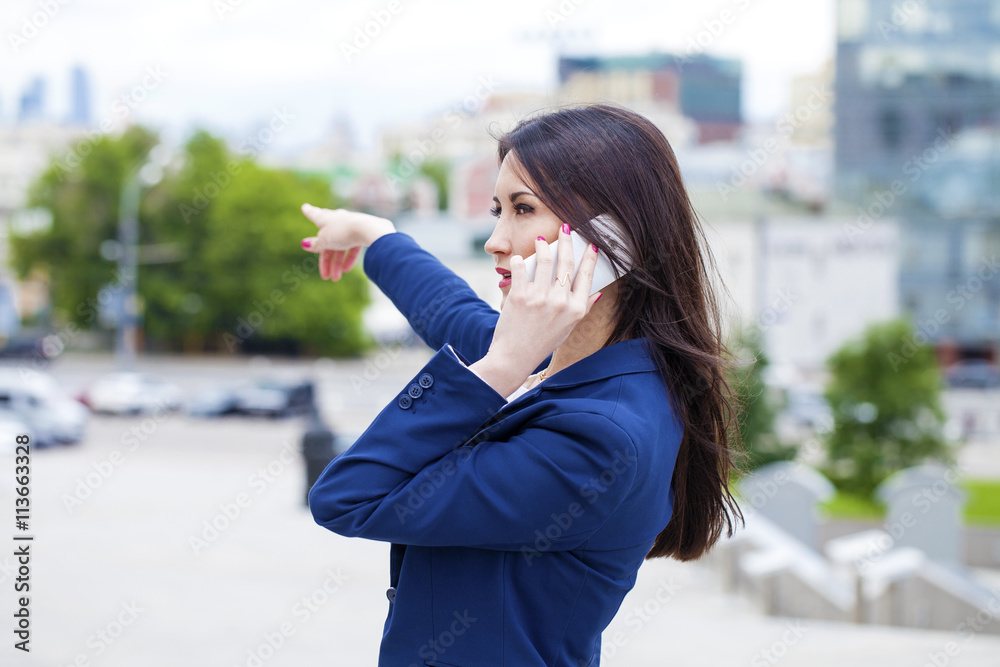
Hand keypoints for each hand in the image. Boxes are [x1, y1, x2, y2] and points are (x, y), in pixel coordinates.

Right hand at [299, 203, 395, 280]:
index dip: (309, 212)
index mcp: (326, 218)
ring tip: (335, 278)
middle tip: (324, 276)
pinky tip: (347, 270)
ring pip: (341, 247)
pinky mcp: (363, 233)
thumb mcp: (325, 241)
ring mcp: (351, 225)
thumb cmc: (343, 232)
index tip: (305, 207)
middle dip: (326, 260)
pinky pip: (353, 247)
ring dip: (337, 263)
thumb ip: (316, 244)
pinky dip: (349, 258)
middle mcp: (338, 219)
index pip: (314, 214)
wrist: (368, 230)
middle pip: (328, 240)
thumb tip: (304, 244)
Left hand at [486, 223, 602, 383]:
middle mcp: (560, 302)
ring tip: (541, 240)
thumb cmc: (542, 343)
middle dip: (567, 241)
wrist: (514, 357)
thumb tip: (597, 293)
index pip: (586, 276)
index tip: (592, 245)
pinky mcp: (519, 296)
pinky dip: (519, 261)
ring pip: (545, 260)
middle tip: (566, 228)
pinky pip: (520, 268)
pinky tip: (519, 259)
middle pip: (566, 262)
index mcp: (575, 310)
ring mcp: (539, 298)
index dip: (590, 258)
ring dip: (544, 246)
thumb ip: (582, 309)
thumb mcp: (567, 329)